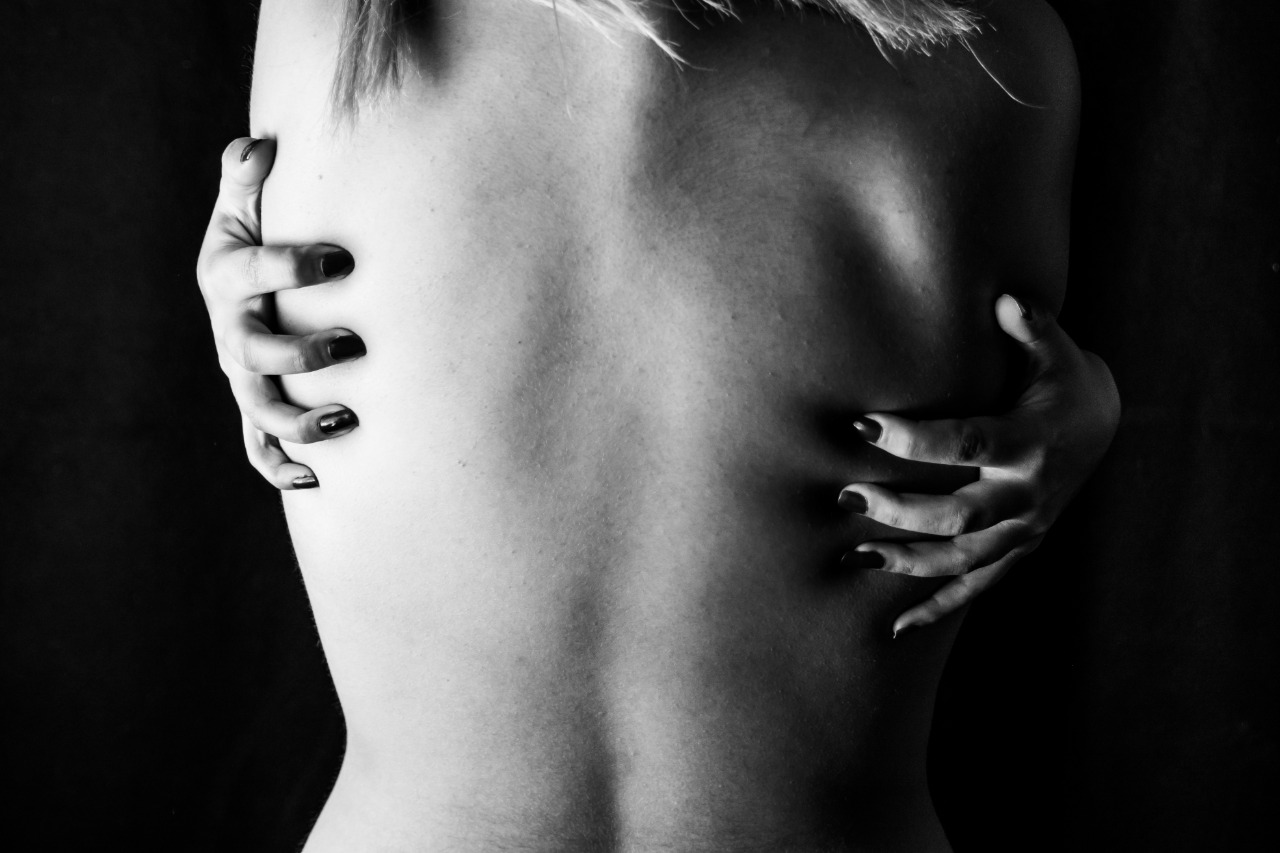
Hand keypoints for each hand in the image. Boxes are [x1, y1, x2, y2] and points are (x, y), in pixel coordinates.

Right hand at [196, 137, 364, 489]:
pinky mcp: (255, 404)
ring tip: (351, 418)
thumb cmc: (252, 234)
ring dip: (301, 421)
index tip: (345, 259)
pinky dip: (280, 468)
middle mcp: (228, 331)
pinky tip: (316, 481)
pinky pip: (258, 447)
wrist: (237, 281)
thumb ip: (246, 175)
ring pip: (259, 409)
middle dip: (301, 355)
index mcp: (225, 277)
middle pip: (252, 354)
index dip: (294, 267)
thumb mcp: (244, 202)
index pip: (253, 273)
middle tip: (352, 343)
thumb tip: (257, 147)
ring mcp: (240, 375)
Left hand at [839, 294, 1119, 635]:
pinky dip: (937, 609)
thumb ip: (1031, 327)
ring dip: (908, 562)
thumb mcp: (1056, 351)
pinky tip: (894, 628)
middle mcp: (1028, 493)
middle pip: (960, 514)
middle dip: (901, 510)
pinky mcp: (1018, 549)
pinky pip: (977, 587)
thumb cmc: (1064, 380)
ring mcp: (1025, 529)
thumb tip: (1008, 298)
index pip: (968, 443)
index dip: (916, 439)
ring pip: (963, 559)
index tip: (864, 425)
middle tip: (847, 497)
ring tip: (855, 558)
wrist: (1103, 426)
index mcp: (1030, 441)